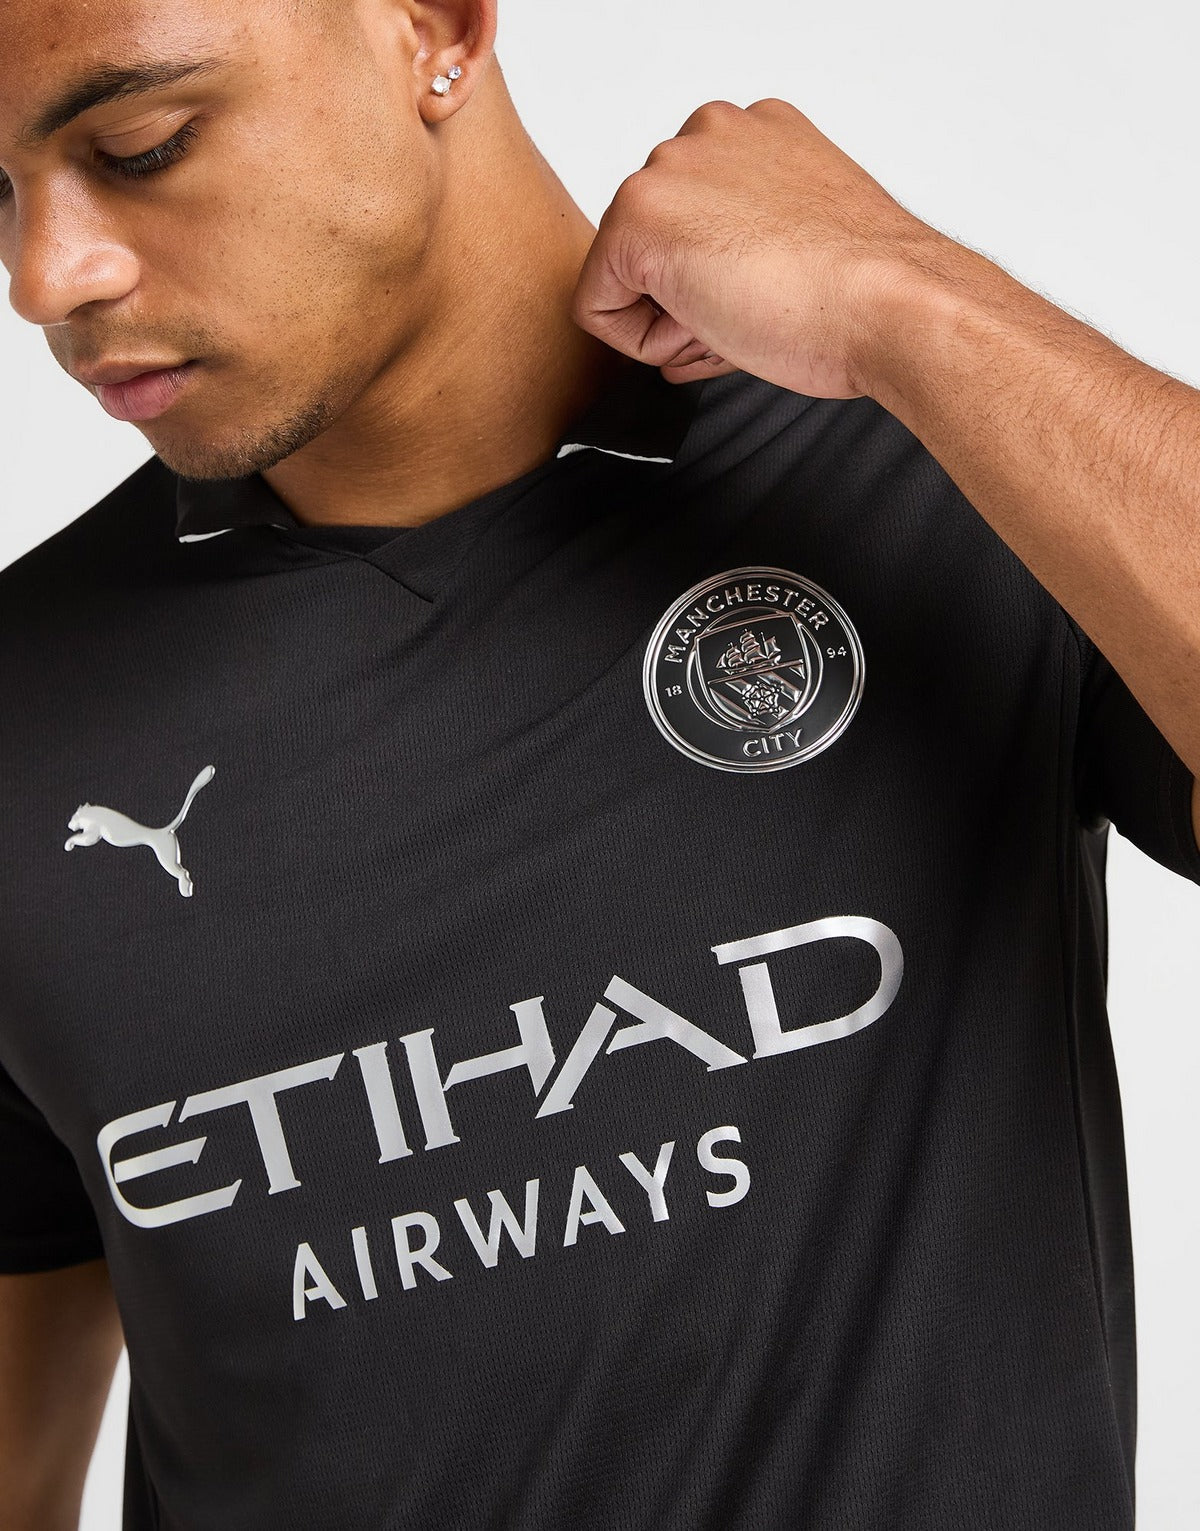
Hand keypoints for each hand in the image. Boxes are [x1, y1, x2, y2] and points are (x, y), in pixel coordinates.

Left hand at [571, 98, 953, 398]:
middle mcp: (706, 135)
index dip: (718, 286)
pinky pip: (598, 310)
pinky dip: (643, 341)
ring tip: (742, 316)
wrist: (887, 303)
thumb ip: (738, 245)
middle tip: (755, 314)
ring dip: (675, 320)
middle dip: (690, 303)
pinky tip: (709, 325)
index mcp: (754, 135)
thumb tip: (689, 297)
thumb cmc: (864, 289)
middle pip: (655, 251)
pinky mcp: (636, 217)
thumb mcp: (800, 239)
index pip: (692, 227)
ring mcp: (668, 170)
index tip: (764, 296)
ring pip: (628, 278)